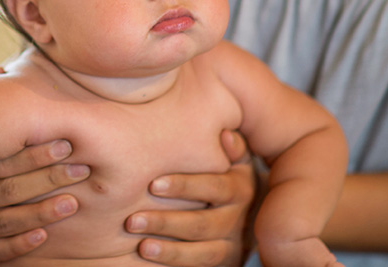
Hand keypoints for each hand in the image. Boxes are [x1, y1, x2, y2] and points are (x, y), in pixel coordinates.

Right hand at [0, 139, 89, 263]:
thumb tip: (4, 71)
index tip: (66, 145)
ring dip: (40, 212)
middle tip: (80, 171)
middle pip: (5, 190)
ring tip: (72, 203)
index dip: (34, 154)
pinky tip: (44, 235)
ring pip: (3, 221)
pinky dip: (20, 244)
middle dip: (47, 180)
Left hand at [125, 130, 255, 266]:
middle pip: (202, 224)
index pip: (214, 187)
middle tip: (132, 221)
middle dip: (166, 223)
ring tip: (142, 246)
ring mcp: (232, 245)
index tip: (152, 185)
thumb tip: (224, 134)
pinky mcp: (225, 263)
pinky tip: (151, 258)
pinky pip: (200, 266)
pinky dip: (176, 263)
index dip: (184, 186)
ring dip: (170, 251)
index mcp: (240, 187)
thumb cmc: (228, 176)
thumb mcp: (236, 160)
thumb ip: (231, 147)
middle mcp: (238, 219)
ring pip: (203, 252)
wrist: (255, 215)